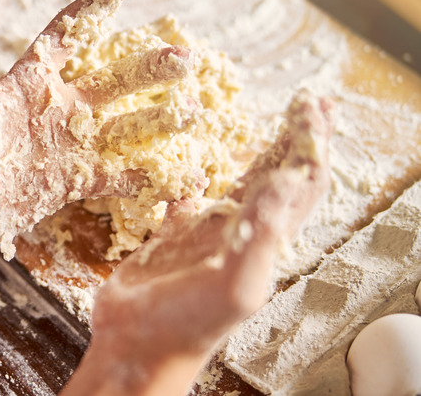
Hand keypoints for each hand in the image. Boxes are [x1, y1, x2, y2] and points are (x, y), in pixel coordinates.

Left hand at [0, 0, 199, 258]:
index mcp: (30, 81)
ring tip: (193, 112)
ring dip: (160, 120)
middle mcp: (58, 108)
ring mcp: (69, 146)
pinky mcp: (74, 182)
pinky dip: (151, 178)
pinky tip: (185, 176)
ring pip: (126, 127)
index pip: (67, 36)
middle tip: (185, 58)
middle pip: (113, 80)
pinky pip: (120, 177)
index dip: (92, 9)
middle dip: (149, 68)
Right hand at [70, 92, 333, 394]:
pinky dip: (196, 179)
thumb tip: (285, 179)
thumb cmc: (186, 324)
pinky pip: (188, 202)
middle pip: (280, 177)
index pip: (301, 184)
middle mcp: (241, 234)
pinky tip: (197, 168)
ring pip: (241, 186)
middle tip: (306, 102)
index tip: (311, 107)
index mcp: (263, 243)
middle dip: (296, 140)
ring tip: (270, 127)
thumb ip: (261, 235)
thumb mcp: (234, 285)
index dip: (311, 144)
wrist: (137, 345)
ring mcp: (206, 236)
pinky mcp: (171, 239)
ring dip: (260, 154)